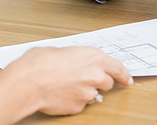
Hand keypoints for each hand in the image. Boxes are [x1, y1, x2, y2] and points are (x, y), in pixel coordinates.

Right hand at [0, 46, 132, 124]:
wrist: (28, 82)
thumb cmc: (38, 63)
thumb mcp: (59, 50)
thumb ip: (73, 56)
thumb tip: (72, 61)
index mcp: (92, 57)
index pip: (117, 67)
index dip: (124, 74)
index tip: (127, 79)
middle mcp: (95, 75)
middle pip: (107, 82)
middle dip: (98, 81)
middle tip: (82, 78)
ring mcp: (88, 93)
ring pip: (93, 95)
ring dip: (84, 91)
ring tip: (66, 86)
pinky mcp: (79, 107)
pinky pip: (80, 105)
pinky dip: (73, 100)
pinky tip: (60, 94)